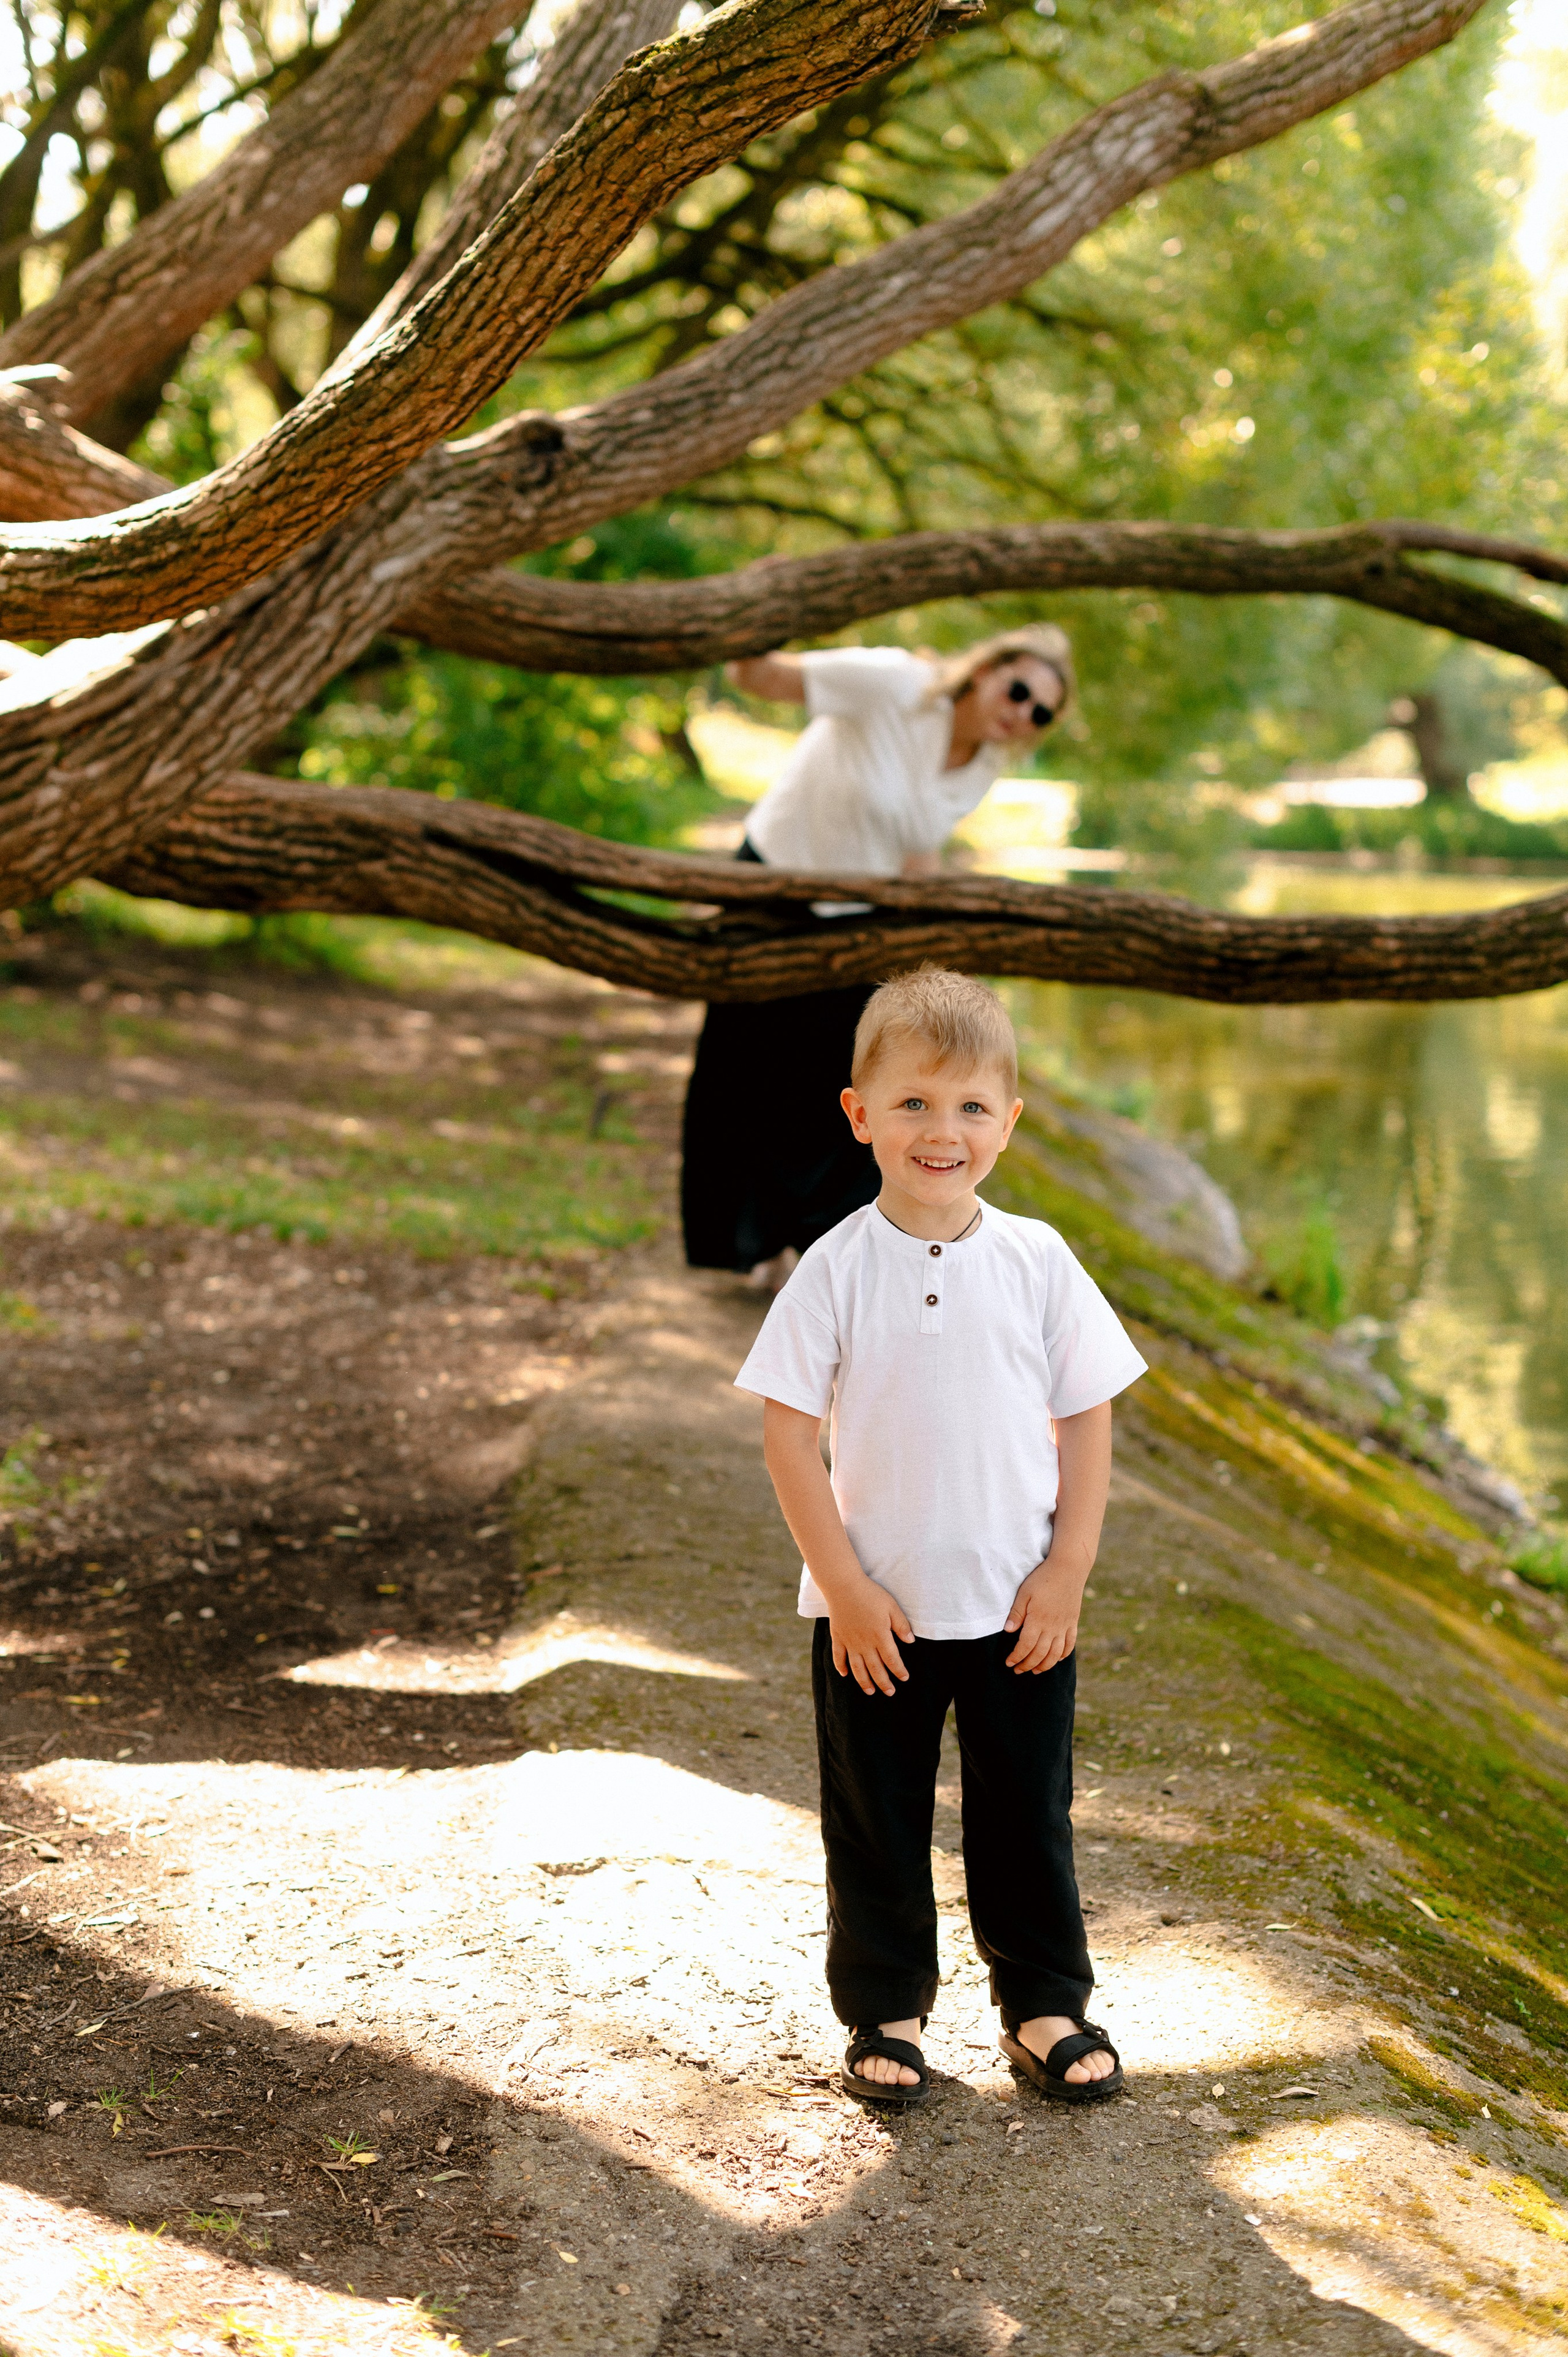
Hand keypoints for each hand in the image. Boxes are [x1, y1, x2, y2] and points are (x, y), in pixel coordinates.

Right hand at [830, 1580, 914, 1695]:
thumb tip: (910, 1641)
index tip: (904, 1678)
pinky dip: (841, 1667)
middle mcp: (864, 1643)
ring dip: (864, 1682)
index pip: (891, 1659)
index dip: (898, 1670)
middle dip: (883, 1683)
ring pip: (857, 1668)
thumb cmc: (870, 1594)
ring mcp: (849, 1642)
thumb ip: (901, 1625)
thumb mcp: (892, 1606)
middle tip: (890, 1692)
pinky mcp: (837, 1637)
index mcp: (880, 1636)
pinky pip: (838, 1657)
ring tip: (870, 1692)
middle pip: (875, 1668)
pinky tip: (845, 1675)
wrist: (843, 1586)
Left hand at [1003, 1559, 1082, 1674]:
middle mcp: (1052, 1627)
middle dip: (1027, 1665)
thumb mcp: (1024, 1593)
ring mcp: (1065, 1626)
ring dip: (1045, 1665)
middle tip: (1018, 1670)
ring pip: (1056, 1654)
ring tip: (1036, 1671)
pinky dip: (1064, 1655)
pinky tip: (1057, 1659)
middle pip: (1040, 1654)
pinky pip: (1070, 1644)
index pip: (1025, 1646)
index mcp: (1038, 1620)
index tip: (1009, 1663)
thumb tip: (1008, 1631)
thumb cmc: (1043, 1578)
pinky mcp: (1073, 1622)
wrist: (1069, 1568)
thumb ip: (1017, 1613)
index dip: (1016, 1657)